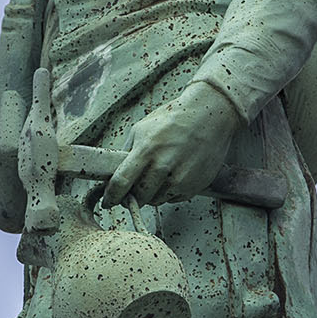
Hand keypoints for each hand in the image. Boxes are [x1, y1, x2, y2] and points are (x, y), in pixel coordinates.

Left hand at [102, 82, 241, 208]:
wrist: (209, 116)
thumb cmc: (174, 119)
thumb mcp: (142, 128)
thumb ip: (128, 152)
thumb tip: (114, 174)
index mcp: (146, 150)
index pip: (121, 183)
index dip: (111, 196)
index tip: (107, 201)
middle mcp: (163, 166)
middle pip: (139, 197)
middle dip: (132, 196)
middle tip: (133, 190)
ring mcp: (180, 178)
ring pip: (156, 200)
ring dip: (151, 193)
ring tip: (159, 174)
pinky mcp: (193, 186)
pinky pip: (173, 198)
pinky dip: (169, 191)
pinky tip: (175, 173)